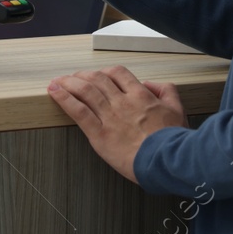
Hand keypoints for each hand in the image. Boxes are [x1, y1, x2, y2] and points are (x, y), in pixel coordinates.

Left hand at [47, 65, 187, 182]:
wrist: (165, 161)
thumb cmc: (172, 141)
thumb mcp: (177, 109)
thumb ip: (166, 91)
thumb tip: (151, 85)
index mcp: (141, 95)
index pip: (118, 73)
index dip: (104, 72)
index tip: (98, 75)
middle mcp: (122, 102)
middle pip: (97, 79)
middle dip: (82, 76)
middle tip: (73, 78)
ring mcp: (110, 117)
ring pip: (85, 91)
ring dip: (68, 83)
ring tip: (57, 82)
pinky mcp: (99, 134)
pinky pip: (78, 111)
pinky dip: (64, 99)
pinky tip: (54, 93)